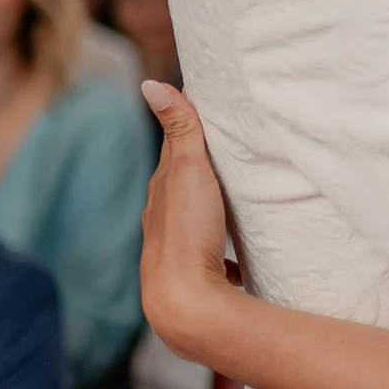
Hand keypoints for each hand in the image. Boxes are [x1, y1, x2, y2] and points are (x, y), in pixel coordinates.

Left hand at [139, 81, 242, 364]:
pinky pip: (212, 258)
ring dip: (210, 208)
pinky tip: (238, 258)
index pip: (174, 148)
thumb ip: (180, 129)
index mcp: (161, 191)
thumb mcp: (188, 171)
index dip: (188, 126)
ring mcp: (178, 250)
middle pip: (182, 185)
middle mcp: (162, 219)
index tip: (208, 106)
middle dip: (200, 167)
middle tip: (227, 147)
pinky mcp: (198, 276)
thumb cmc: (187, 233)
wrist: (183, 304)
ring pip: (195, 220)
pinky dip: (223, 250)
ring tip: (232, 199)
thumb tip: (150, 84)